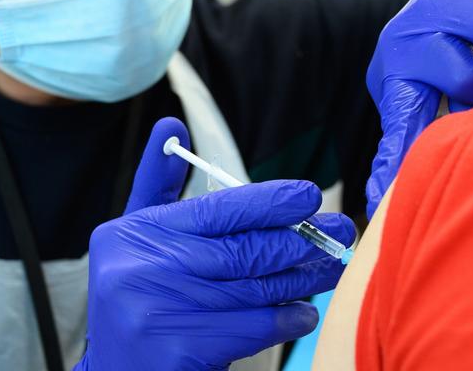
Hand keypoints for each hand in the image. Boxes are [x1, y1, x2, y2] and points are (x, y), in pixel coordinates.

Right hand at [78, 117, 355, 370]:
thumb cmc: (137, 298)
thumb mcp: (136, 239)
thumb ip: (159, 186)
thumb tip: (170, 125)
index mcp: (134, 235)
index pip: (215, 210)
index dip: (268, 201)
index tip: (307, 195)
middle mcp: (142, 269)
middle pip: (242, 249)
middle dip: (298, 241)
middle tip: (338, 231)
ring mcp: (159, 312)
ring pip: (254, 288)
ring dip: (301, 278)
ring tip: (330, 267)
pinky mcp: (180, 351)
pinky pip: (253, 327)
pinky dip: (286, 318)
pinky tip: (304, 312)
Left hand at [365, 0, 472, 216]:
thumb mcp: (451, 82)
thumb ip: (447, 124)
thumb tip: (449, 188)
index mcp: (393, 78)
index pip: (392, 131)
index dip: (389, 168)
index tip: (379, 205)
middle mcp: (400, 49)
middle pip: (417, 111)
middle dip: (445, 143)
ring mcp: (428, 18)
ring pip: (470, 81)